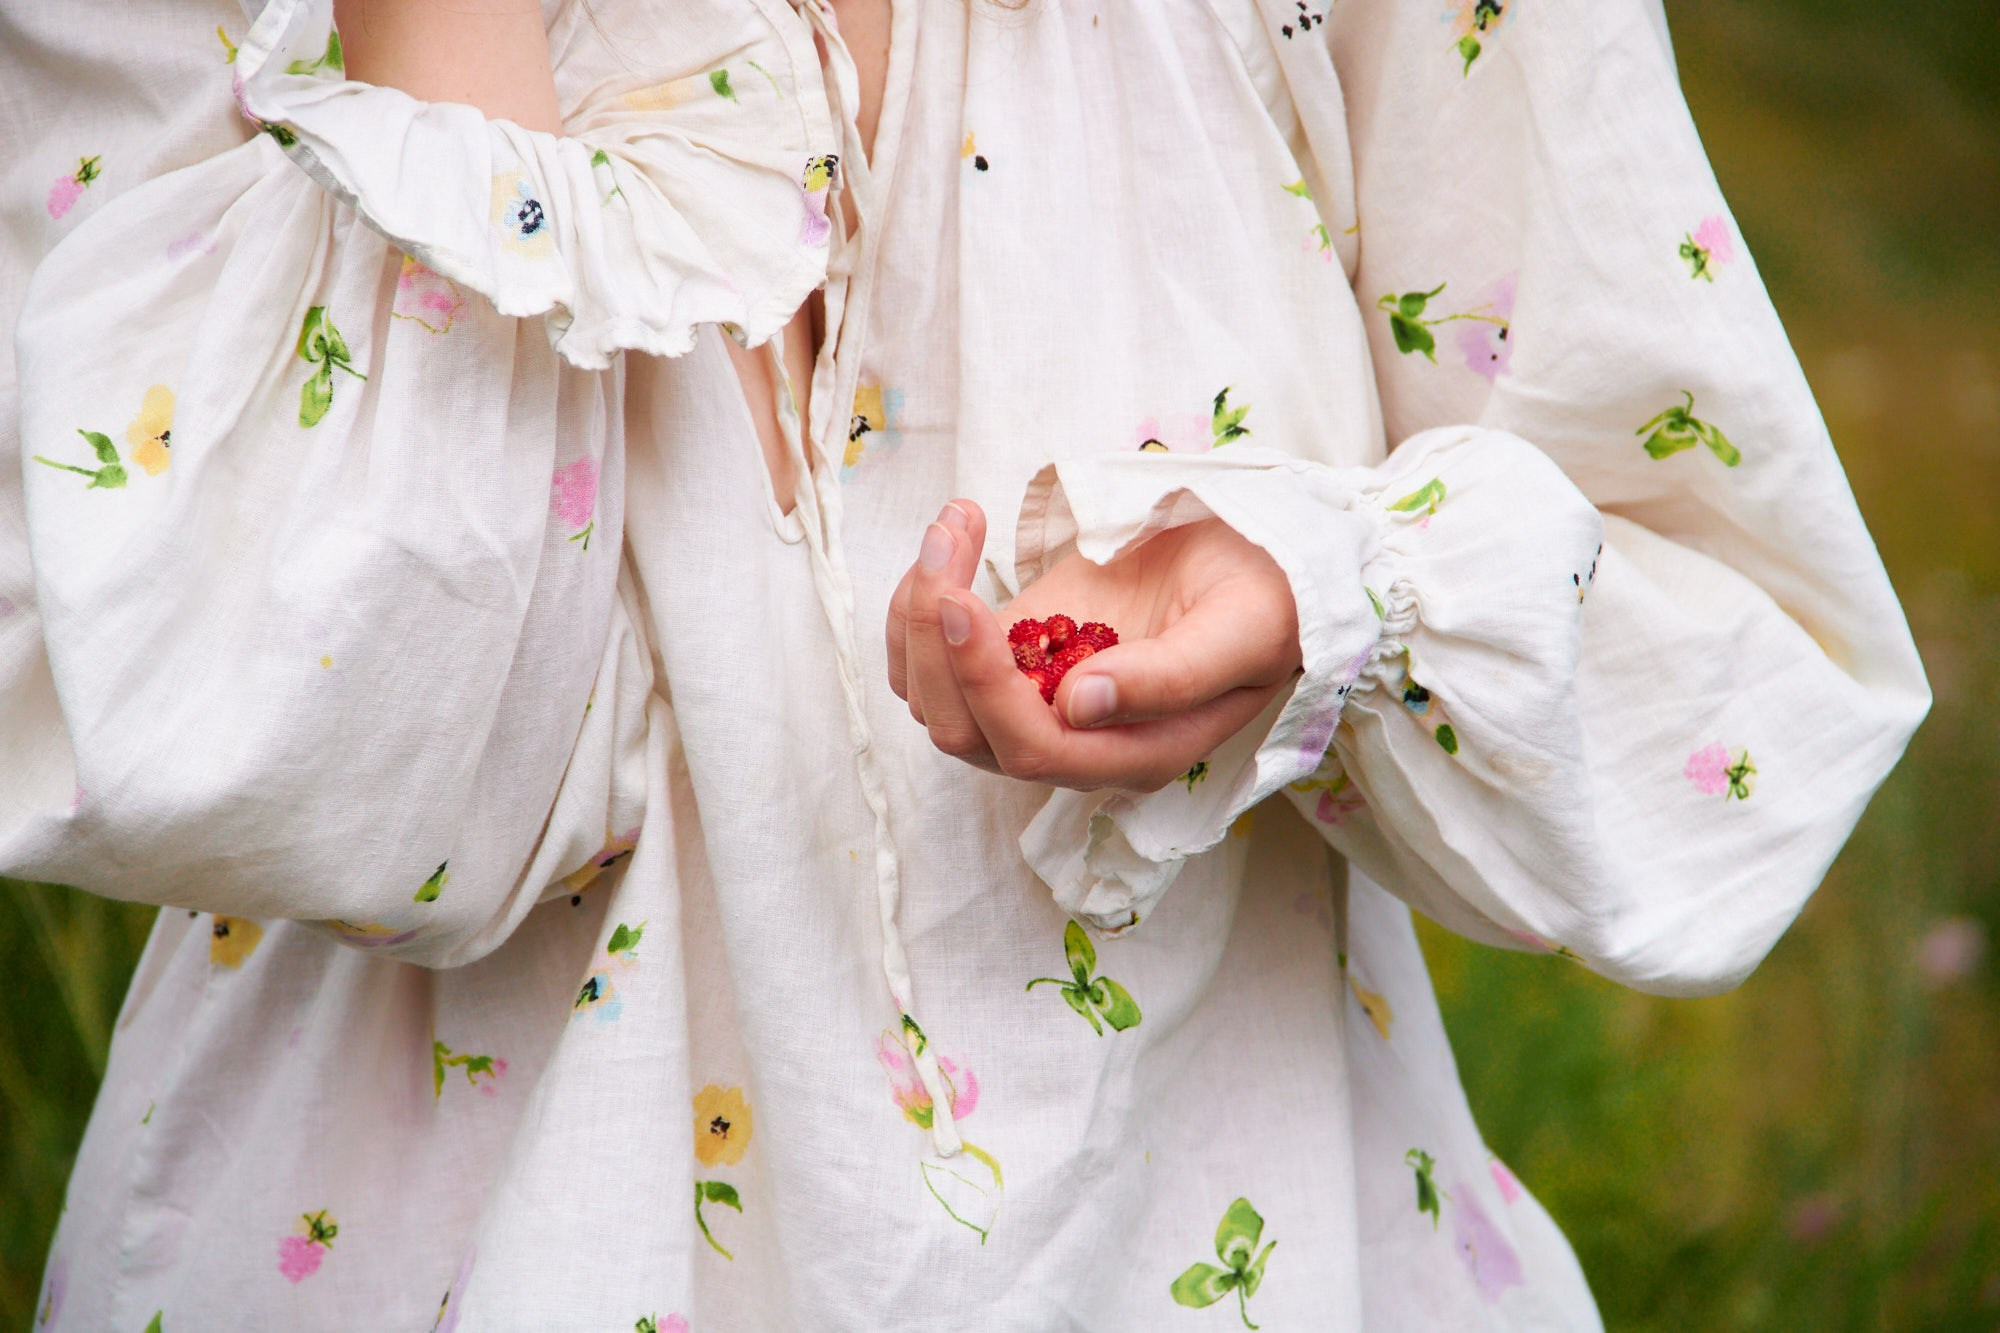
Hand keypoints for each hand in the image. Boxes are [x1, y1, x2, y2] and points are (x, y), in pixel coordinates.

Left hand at [885, 500, 1301, 791]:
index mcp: (1134, 752)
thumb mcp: (1240, 629)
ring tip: (954, 525)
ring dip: (917, 614)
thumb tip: (1079, 706)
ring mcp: (1037, 698)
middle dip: (932, 640)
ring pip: (936, 698)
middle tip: (949, 539)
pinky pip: (937, 659)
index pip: (1033, 748)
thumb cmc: (1268, 598)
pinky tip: (956, 537)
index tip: (960, 598)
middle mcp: (1076, 741)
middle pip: (964, 731)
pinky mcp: (1016, 657)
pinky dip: (921, 603)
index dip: (984, 684)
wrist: (1265, 562)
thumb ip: (1170, 678)